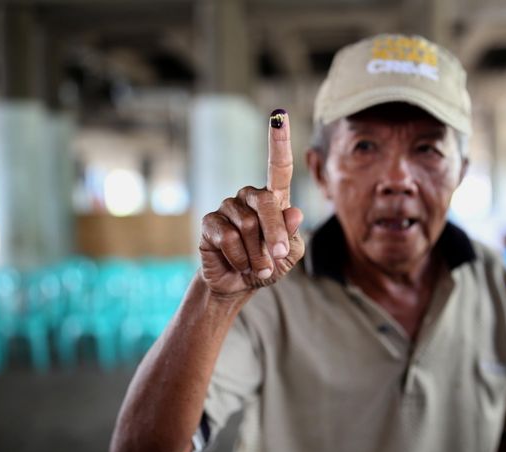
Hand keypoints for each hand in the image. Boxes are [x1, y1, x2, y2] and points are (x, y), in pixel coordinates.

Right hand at [199, 109, 304, 296]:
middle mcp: (250, 197)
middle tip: (277, 258)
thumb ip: (292, 235)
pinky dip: (239, 258)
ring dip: (257, 254)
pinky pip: (228, 238)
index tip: (279, 114)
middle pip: (267, 203)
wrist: (239, 284)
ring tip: (257, 267)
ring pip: (247, 225)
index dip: (278, 141)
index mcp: (274, 199)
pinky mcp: (210, 222)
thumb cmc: (268, 264)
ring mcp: (228, 207)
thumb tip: (295, 212)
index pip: (279, 167)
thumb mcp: (289, 254)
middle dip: (275, 234)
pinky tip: (238, 264)